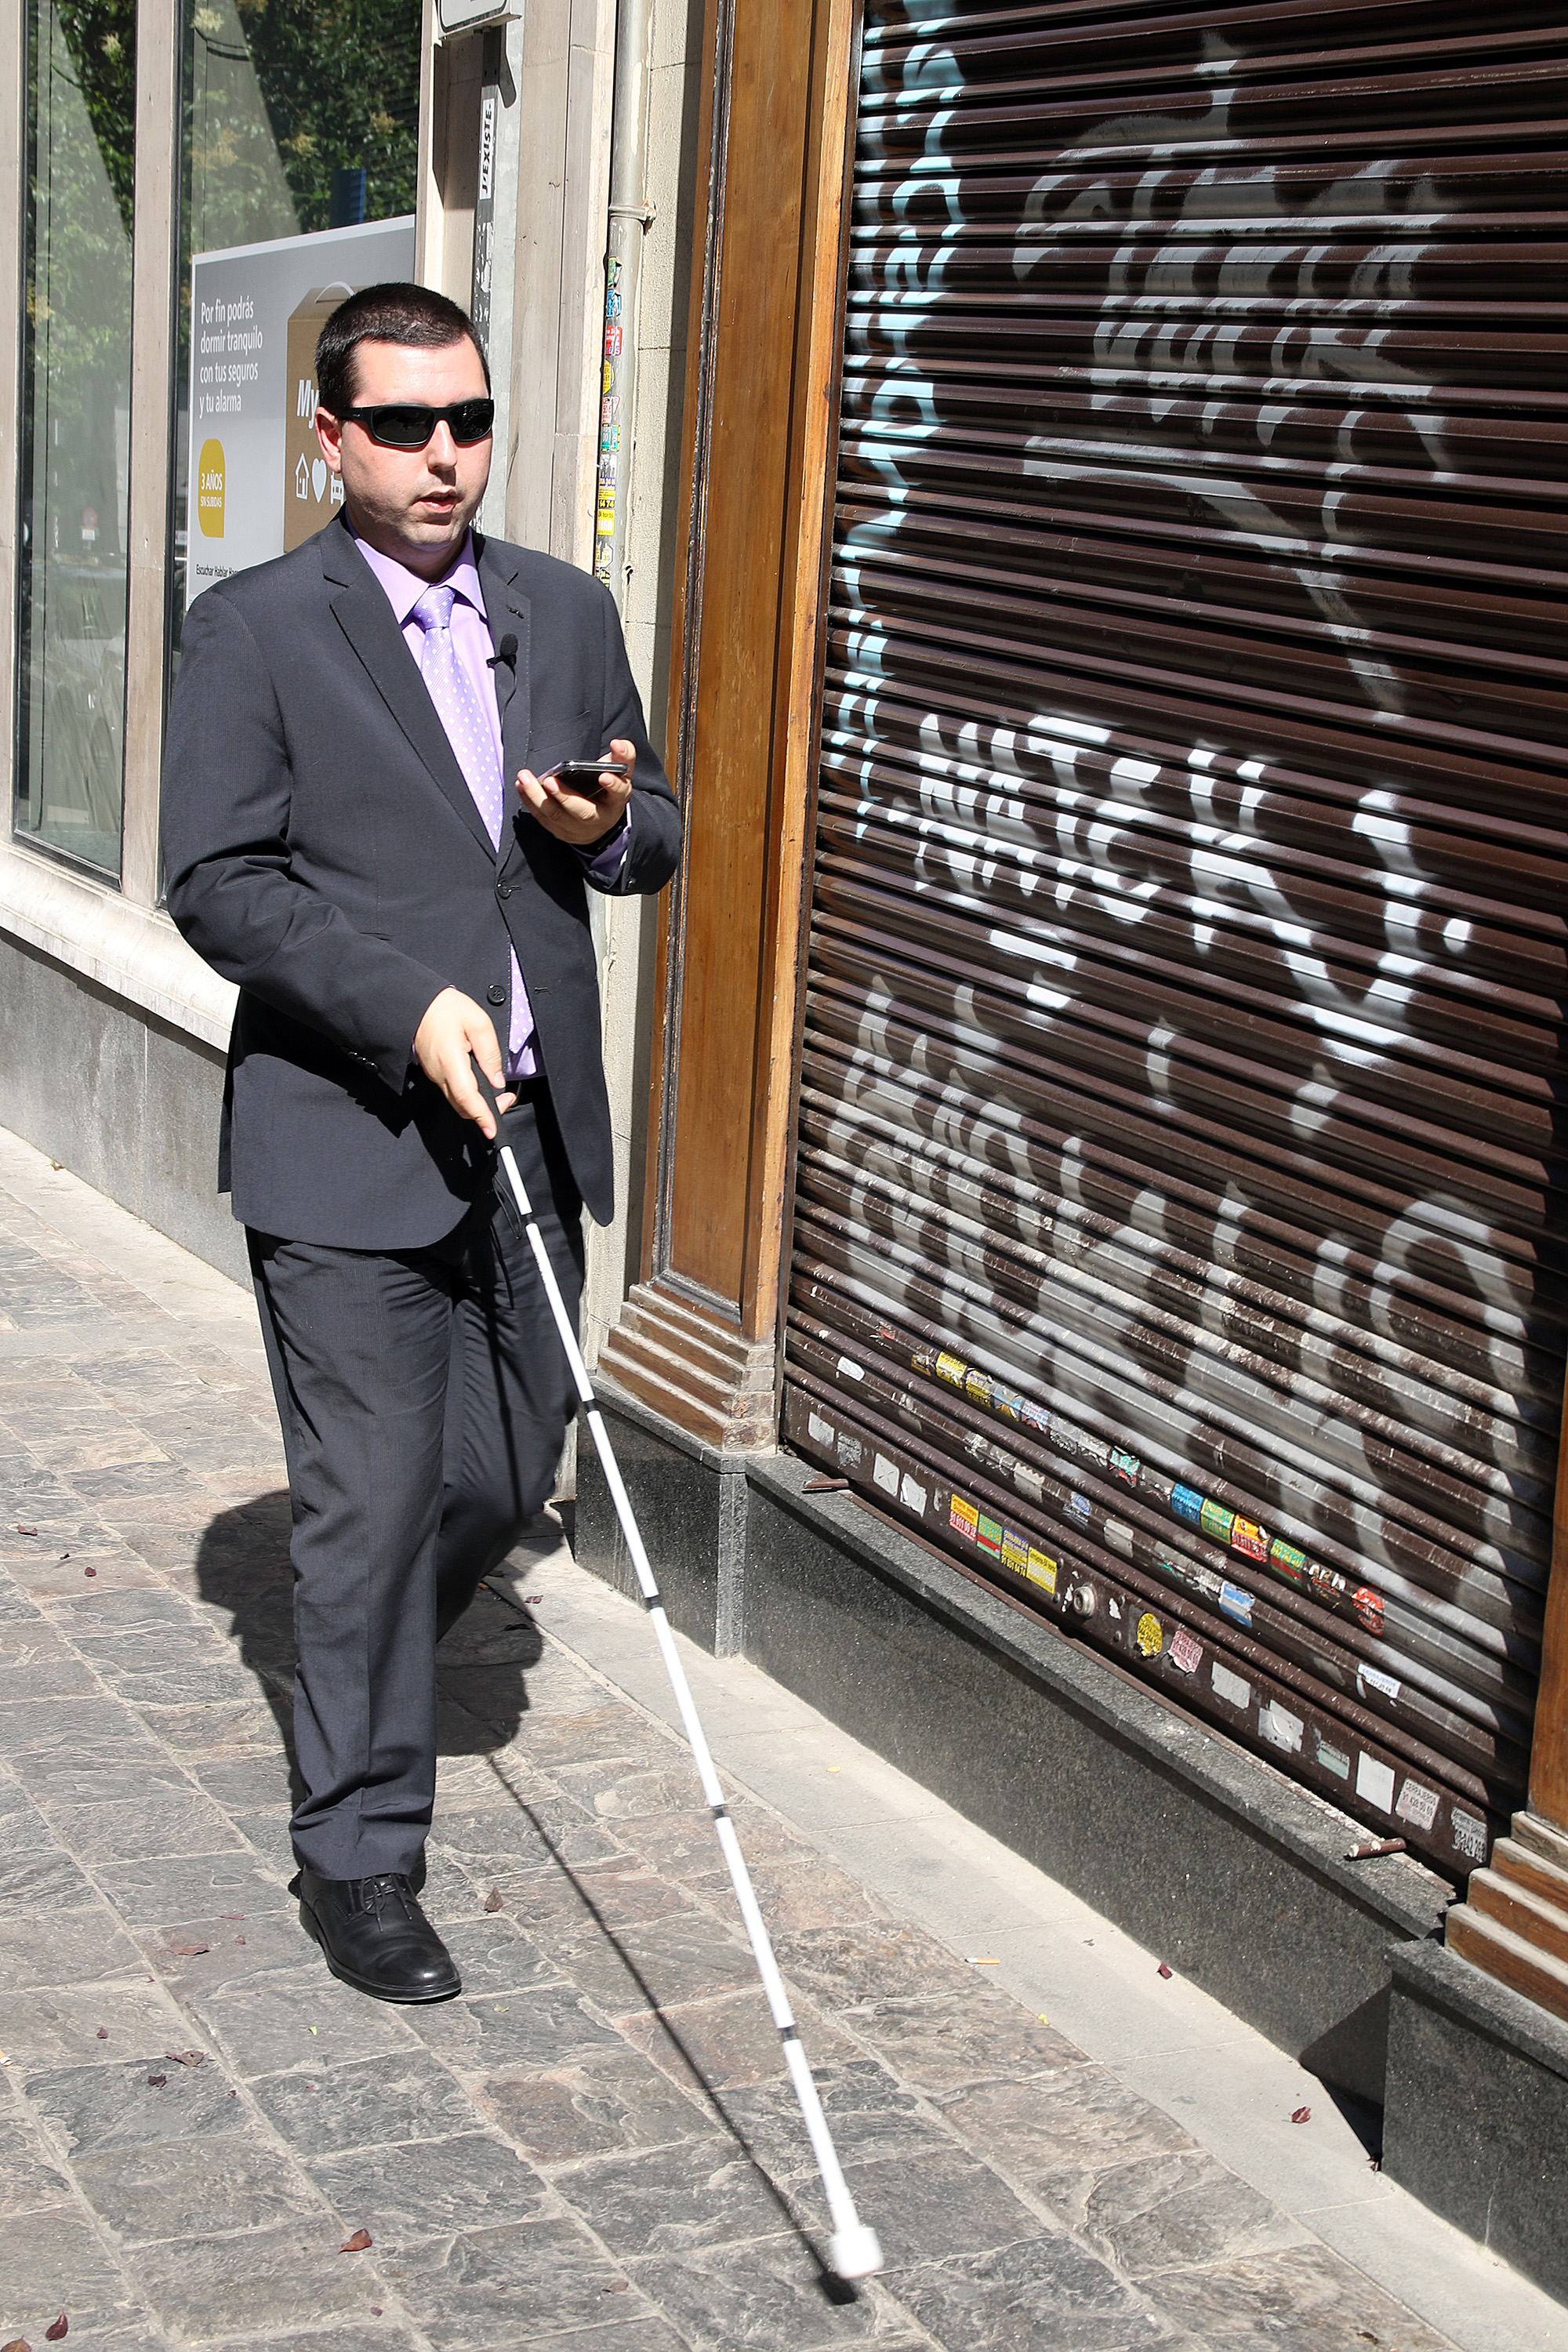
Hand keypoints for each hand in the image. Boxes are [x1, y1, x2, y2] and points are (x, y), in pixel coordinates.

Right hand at [413, 987, 514, 1137]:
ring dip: (477, 1104)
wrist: (417, 1004)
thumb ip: (490, 1053)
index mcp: (450, 1060)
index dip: (480, 1116)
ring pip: (457, 1101)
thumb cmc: (445, 1009)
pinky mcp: (434, 1073)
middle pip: (462, 1106)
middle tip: (507, 1100)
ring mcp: (435, 1075)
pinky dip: (468, 1096)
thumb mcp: (478, 1023)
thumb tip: (497, 1080)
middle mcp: (439, 1073)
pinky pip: (452, 1091)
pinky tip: (481, 1085)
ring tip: (499, 1094)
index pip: (466, 1096)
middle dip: (485, 1112)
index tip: (491, 1129)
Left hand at [515, 737, 635, 846]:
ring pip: (557, 816)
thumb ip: (623, 756)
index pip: (618, 793)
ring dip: (538, 797)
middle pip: (583, 812)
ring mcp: (578, 829)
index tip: (604, 776)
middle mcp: (599, 819)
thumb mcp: (620, 773)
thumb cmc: (607, 790)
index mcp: (616, 801)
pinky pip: (543, 818)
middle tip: (549, 780)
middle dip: (565, 796)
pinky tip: (521, 786)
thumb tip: (618, 743)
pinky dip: (530, 802)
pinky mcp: (561, 831)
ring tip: (525, 778)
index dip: (612, 785)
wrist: (600, 819)